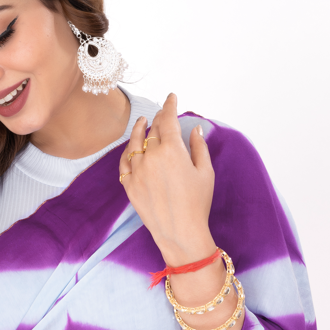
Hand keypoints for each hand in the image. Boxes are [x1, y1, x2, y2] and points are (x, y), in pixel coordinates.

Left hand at [118, 93, 215, 266]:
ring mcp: (137, 171)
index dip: (169, 105)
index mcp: (172, 149)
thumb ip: (199, 147)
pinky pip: (124, 163)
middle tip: (163, 114)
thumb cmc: (197, 203)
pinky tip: (130, 147)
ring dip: (139, 130)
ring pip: (134, 143)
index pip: (168, 119)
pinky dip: (127, 152)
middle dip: (158, 119)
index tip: (171, 97)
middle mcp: (151, 156)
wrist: (180, 232)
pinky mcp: (129, 185)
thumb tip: (195, 130)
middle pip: (153, 130)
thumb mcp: (205, 172)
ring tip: (142, 122)